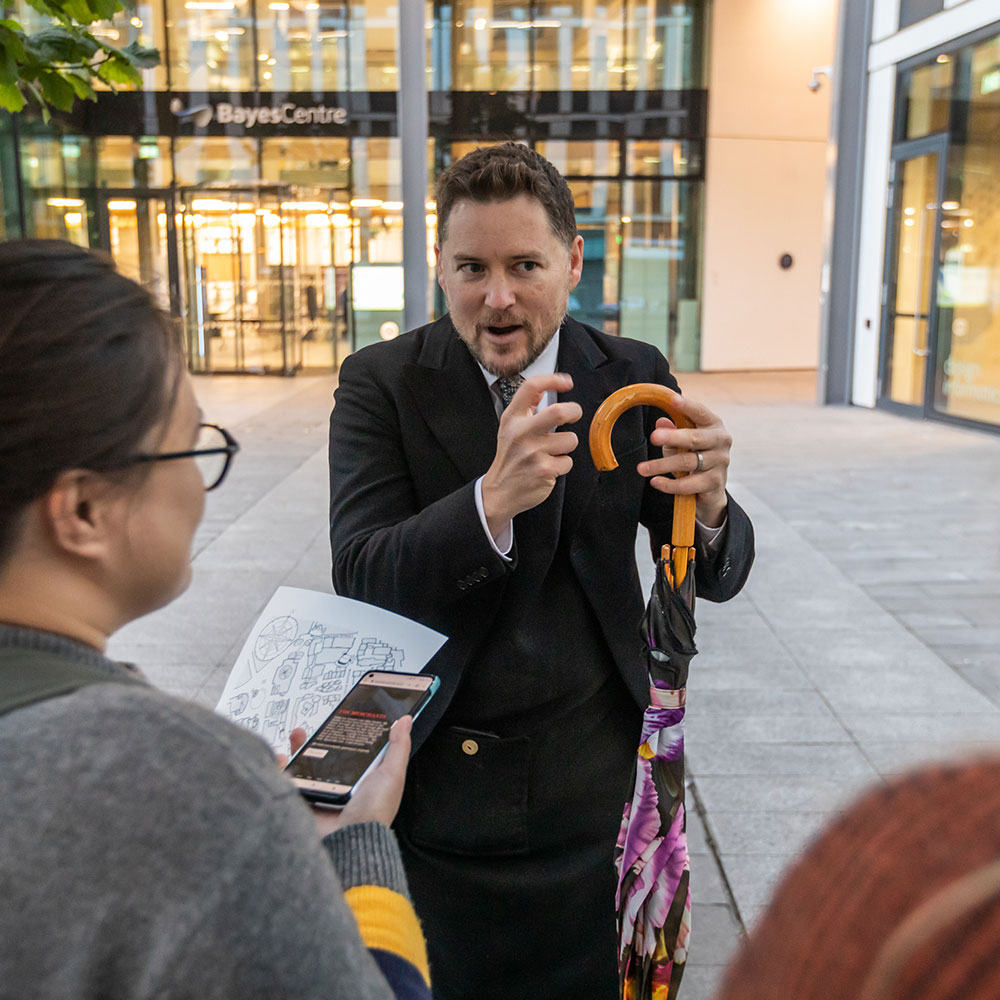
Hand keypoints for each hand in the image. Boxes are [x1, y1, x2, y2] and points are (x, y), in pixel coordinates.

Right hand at [282, 716, 412, 837]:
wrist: (349, 842)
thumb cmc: (373, 812)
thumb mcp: (391, 775)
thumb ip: (398, 747)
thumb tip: (406, 720)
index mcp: (362, 779)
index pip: (352, 751)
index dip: (345, 734)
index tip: (338, 718)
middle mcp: (340, 786)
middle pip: (324, 756)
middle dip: (315, 740)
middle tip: (310, 728)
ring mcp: (319, 795)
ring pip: (304, 767)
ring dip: (297, 750)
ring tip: (296, 737)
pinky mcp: (302, 804)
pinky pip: (287, 783)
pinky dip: (281, 769)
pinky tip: (282, 758)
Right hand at [480, 372, 582, 536]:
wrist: (500, 492)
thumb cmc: (509, 458)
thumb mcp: (509, 428)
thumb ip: (526, 408)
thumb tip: (543, 389)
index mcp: (512, 419)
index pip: (531, 387)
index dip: (553, 379)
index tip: (566, 382)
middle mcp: (522, 433)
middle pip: (559, 411)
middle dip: (574, 411)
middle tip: (574, 415)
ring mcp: (534, 453)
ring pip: (570, 439)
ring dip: (566, 446)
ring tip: (552, 452)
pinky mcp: (545, 470)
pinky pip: (568, 461)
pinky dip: (562, 465)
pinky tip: (548, 467)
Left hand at [636, 393, 730, 526]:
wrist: (711, 486)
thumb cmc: (695, 456)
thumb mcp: (681, 442)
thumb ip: (672, 431)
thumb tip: (661, 422)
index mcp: (713, 425)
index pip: (701, 412)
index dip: (687, 406)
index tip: (672, 399)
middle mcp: (720, 441)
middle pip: (695, 438)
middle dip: (673, 437)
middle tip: (653, 437)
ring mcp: (720, 462)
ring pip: (688, 462)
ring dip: (662, 465)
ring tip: (642, 468)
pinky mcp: (714, 483)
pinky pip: (688, 484)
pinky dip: (669, 484)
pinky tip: (655, 482)